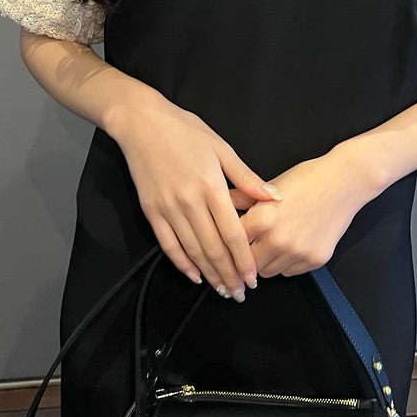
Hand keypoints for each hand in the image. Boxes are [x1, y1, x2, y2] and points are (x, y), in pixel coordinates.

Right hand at [110, 85, 281, 299]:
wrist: (142, 123)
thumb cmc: (185, 130)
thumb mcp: (221, 148)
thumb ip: (246, 177)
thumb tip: (274, 197)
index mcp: (211, 186)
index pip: (232, 233)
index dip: (243, 260)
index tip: (253, 278)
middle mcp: (189, 202)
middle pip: (213, 248)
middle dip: (228, 274)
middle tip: (240, 293)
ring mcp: (168, 208)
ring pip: (192, 250)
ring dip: (209, 274)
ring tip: (223, 291)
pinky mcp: (151, 211)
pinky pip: (168, 244)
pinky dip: (181, 263)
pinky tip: (194, 276)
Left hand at [234, 151, 373, 278]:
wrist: (344, 182)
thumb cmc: (308, 179)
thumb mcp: (269, 187)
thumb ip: (240, 199)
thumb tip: (218, 205)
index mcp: (262, 219)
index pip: (231, 245)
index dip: (227, 246)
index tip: (225, 249)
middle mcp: (278, 240)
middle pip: (248, 265)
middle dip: (246, 258)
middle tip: (251, 247)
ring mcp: (297, 253)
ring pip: (268, 273)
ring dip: (266, 262)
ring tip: (273, 243)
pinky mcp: (314, 260)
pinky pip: (290, 272)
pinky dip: (287, 263)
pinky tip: (292, 244)